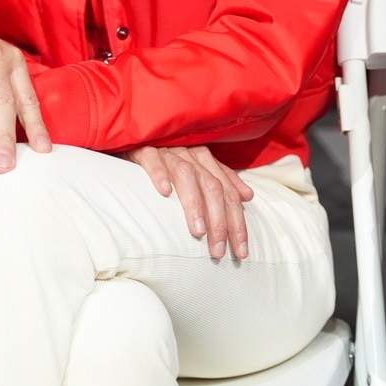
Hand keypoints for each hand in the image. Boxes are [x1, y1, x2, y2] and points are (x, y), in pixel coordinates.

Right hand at [129, 145, 252, 259]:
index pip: (228, 193)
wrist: (138, 134)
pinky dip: (160, 174)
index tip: (240, 251)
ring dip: (194, 204)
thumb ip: (223, 179)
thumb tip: (248, 196)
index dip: (237, 222)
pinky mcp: (144, 148)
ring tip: (198, 231)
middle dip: (219, 221)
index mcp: (206, 160)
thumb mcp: (197, 167)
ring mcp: (168, 151)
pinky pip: (153, 160)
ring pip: (187, 175)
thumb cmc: (168, 158)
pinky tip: (164, 192)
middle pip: (213, 188)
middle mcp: (191, 155)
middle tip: (218, 250)